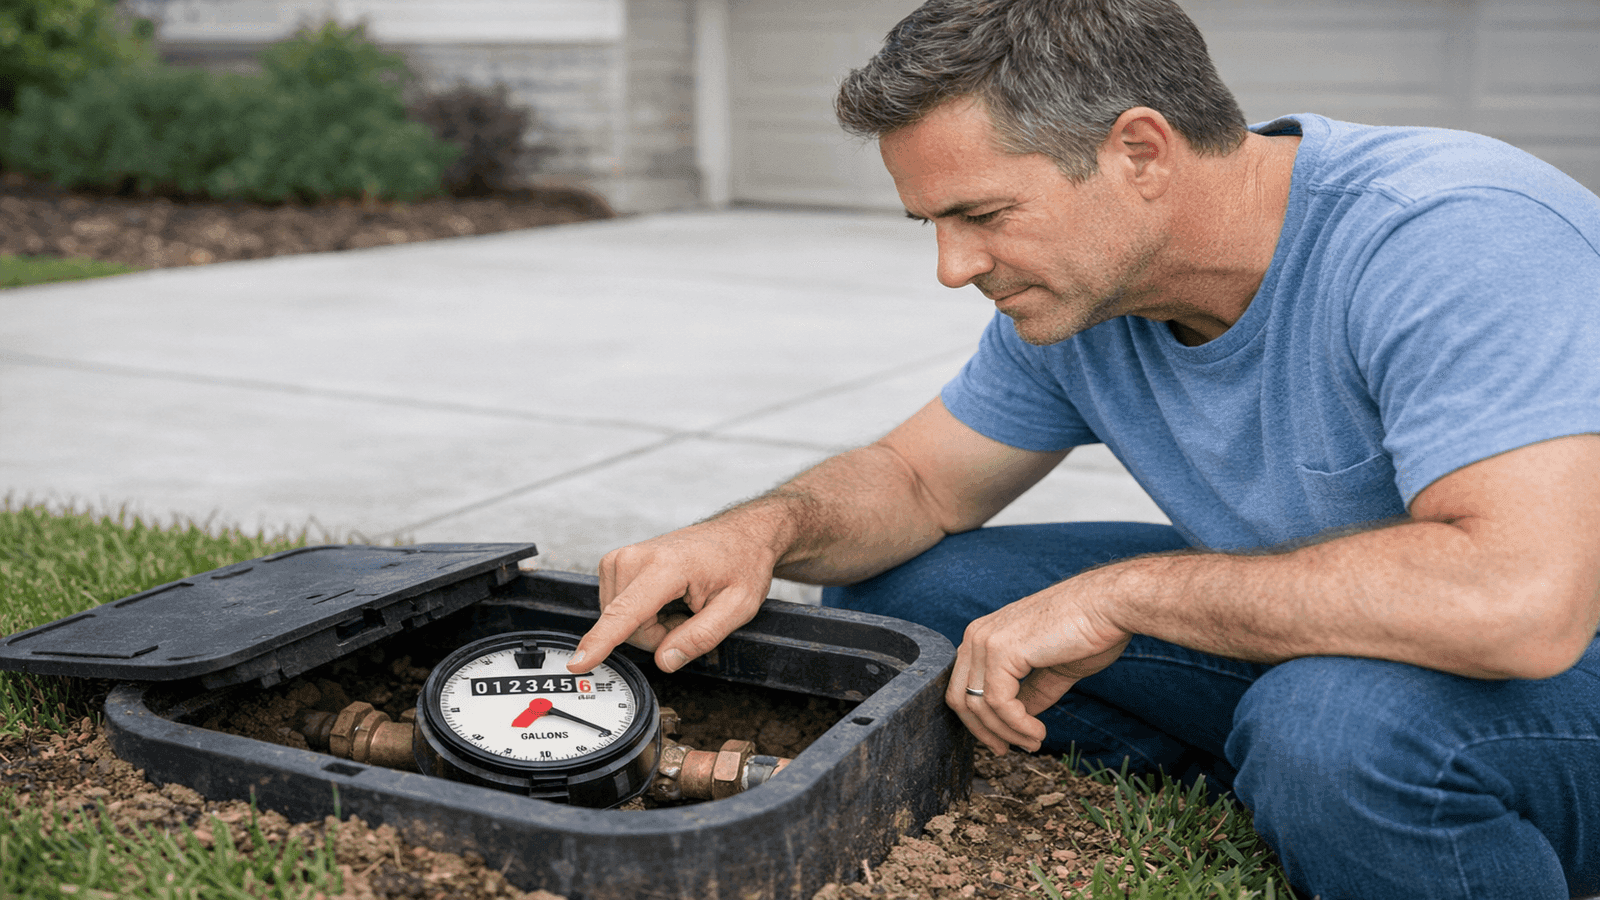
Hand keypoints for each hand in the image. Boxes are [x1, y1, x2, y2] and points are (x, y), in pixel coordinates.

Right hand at [569, 521, 777, 674]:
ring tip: (681, 603)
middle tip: (690, 615)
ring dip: (651, 623)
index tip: (577, 662)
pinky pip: (619, 608)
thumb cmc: (740, 564)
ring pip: (620, 620)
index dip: (600, 642)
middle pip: (626, 626)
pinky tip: (667, 597)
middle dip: (657, 634)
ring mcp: (622, 558)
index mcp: (667, 567)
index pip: (625, 613)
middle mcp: (636, 557)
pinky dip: (643, 612)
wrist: (738, 534)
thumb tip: (665, 660)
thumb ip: (701, 637)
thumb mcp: (738, 608)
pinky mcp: (616, 563)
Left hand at [948, 578, 1131, 754]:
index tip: (1003, 742)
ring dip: (1007, 733)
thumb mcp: (1052, 670)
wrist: (1110, 606)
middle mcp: (977, 635)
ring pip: (978, 706)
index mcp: (985, 635)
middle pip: (959, 698)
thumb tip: (1018, 719)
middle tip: (1009, 750)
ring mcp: (985, 640)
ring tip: (1034, 742)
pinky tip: (1037, 732)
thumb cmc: (1089, 631)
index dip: (980, 721)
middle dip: (984, 732)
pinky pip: (999, 703)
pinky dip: (1017, 725)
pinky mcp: (1001, 650)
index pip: (963, 686)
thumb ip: (1030, 692)